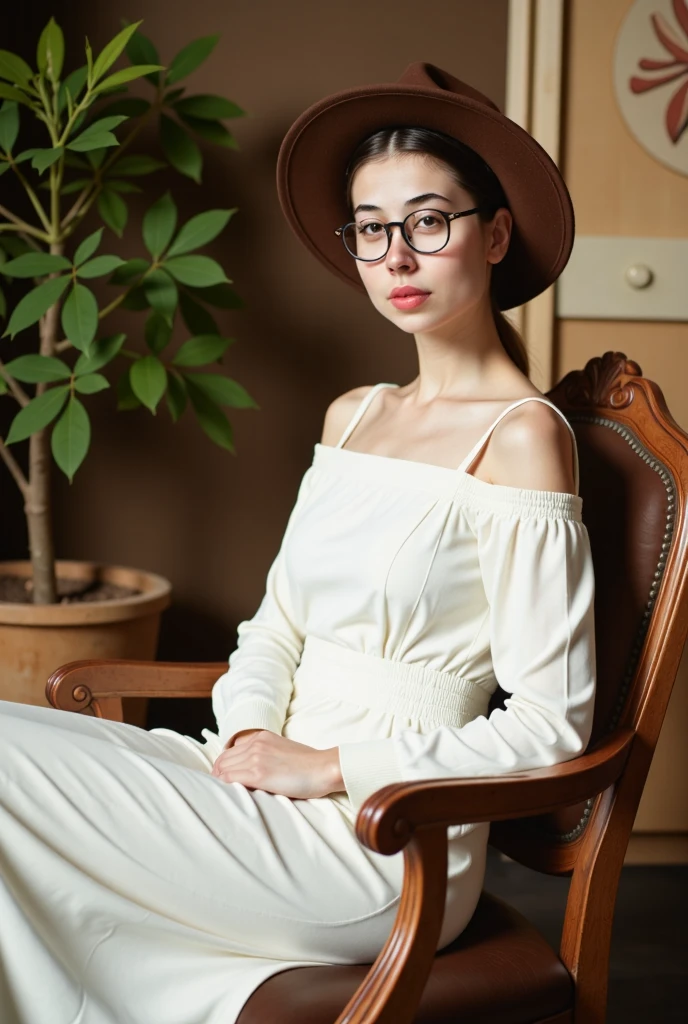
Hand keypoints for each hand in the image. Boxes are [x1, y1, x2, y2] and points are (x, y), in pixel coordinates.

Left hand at [211, 731, 343, 798]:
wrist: (323, 768)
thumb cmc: (308, 764)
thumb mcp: (282, 750)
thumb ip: (265, 754)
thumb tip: (250, 769)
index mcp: (260, 737)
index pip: (230, 751)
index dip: (223, 766)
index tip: (223, 779)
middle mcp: (255, 744)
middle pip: (223, 760)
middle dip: (218, 775)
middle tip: (219, 790)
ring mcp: (255, 757)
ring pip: (223, 770)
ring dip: (220, 782)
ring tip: (222, 795)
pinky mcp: (258, 774)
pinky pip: (230, 779)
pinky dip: (225, 787)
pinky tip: (229, 796)